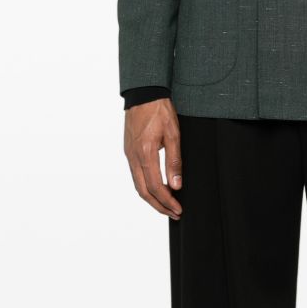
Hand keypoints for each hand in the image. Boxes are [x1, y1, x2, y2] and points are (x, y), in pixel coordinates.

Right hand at [124, 98, 182, 218]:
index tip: (178, 209)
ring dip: (151, 198)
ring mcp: (129, 154)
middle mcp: (133, 157)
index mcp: (145, 153)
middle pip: (143, 191)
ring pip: (137, 185)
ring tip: (166, 205)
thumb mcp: (173, 134)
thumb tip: (176, 185)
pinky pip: (135, 175)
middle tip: (173, 213)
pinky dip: (145, 187)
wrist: (143, 94)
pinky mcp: (129, 151)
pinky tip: (156, 188)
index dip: (167, 202)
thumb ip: (174, 161)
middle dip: (158, 206)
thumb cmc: (159, 111)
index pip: (154, 187)